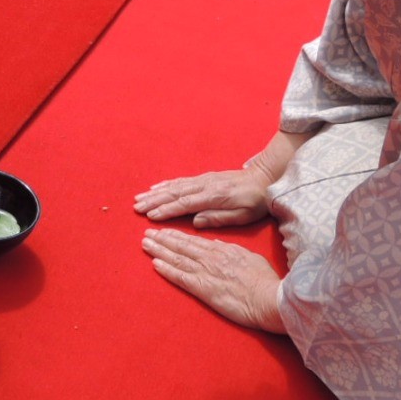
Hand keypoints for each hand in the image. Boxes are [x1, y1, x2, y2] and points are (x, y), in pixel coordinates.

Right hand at [134, 167, 269, 227]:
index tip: (150, 216)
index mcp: (213, 197)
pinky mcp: (203, 178)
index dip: (166, 210)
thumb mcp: (242, 215)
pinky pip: (180, 180)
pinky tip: (156, 187)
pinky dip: (166, 184)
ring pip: (174, 186)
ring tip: (139, 198)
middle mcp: (204, 185)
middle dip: (154, 200)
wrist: (264, 178)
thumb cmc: (254, 202)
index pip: (185, 204)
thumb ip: (218, 218)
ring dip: (156, 192)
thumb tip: (195, 222)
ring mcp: (202, 180)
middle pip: (174, 193)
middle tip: (136, 207)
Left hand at [142, 229, 285, 332]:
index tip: (164, 231)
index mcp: (222, 250)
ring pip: (177, 258)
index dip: (177, 235)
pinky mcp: (204, 289)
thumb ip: (229, 249)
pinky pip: (181, 277)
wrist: (270, 298)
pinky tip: (155, 264)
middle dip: (163, 239)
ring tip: (145, 244)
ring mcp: (206, 272)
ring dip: (159, 250)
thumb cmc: (264, 280)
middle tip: (147, 233)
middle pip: (182, 246)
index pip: (194, 240)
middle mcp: (211, 258)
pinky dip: (167, 270)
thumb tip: (215, 244)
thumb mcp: (248, 256)